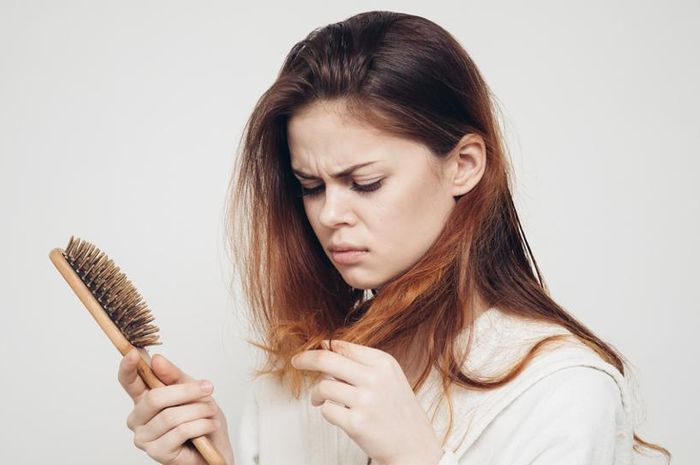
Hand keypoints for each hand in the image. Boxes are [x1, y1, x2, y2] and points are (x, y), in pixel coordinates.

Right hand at [118, 348, 234, 464]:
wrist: (217, 448)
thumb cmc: (203, 419)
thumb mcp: (193, 390)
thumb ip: (174, 376)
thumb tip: (156, 360)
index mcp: (144, 399)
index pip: (129, 382)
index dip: (128, 367)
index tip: (134, 353)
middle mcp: (139, 418)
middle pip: (154, 398)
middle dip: (186, 391)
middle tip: (208, 388)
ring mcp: (145, 438)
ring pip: (170, 416)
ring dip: (199, 410)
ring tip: (211, 411)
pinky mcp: (157, 452)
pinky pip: (180, 432)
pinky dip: (201, 425)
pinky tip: (210, 425)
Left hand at [291, 340, 442, 464]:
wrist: (414, 446)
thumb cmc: (397, 411)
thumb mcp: (389, 376)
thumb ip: (361, 361)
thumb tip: (327, 347)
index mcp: (383, 362)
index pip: (342, 346)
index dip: (321, 349)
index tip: (308, 353)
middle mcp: (375, 378)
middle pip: (326, 360)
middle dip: (305, 359)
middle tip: (295, 362)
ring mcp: (365, 401)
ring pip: (323, 387)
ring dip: (317, 394)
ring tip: (321, 400)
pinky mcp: (356, 423)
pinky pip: (326, 410)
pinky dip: (327, 412)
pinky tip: (339, 415)